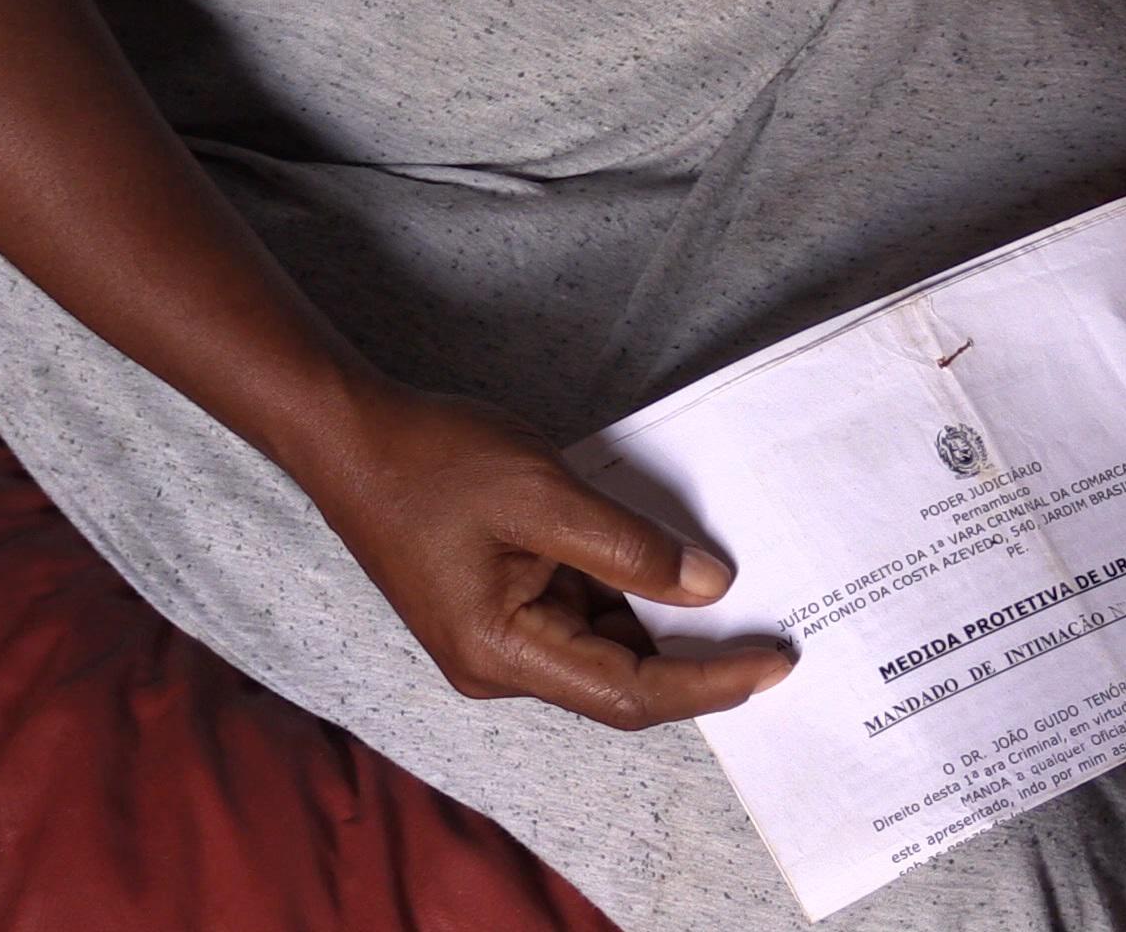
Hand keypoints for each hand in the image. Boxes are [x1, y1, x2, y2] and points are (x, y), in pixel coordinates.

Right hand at [287, 378, 792, 728]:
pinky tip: (666, 564)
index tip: (776, 662)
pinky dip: (628, 594)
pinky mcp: (497, 607)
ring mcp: (497, 638)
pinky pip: (580, 613)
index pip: (630, 693)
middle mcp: (498, 664)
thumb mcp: (544, 494)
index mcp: (501, 654)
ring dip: (662, 621)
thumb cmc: (432, 459)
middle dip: (696, 657)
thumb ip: (631, 548)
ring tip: (734, 589)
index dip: (710, 683)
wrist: (349, 433)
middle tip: (774, 627)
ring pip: (604, 646)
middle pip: (620, 681)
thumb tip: (712, 588)